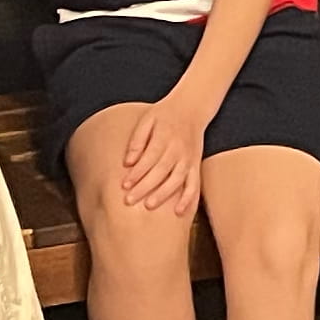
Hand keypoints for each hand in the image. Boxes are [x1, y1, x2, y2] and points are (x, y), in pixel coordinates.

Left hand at [117, 93, 209, 217]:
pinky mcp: (196, 165)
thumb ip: (137, 140)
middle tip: (129, 201)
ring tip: (149, 206)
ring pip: (177, 179)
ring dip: (164, 194)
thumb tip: (127, 162)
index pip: (149, 157)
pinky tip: (179, 211)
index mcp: (165, 136)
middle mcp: (179, 148)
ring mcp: (189, 158)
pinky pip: (195, 184)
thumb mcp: (147, 119)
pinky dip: (189, 198)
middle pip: (161, 171)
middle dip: (145, 187)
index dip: (137, 173)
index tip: (124, 185)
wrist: (192, 107)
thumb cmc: (165, 114)